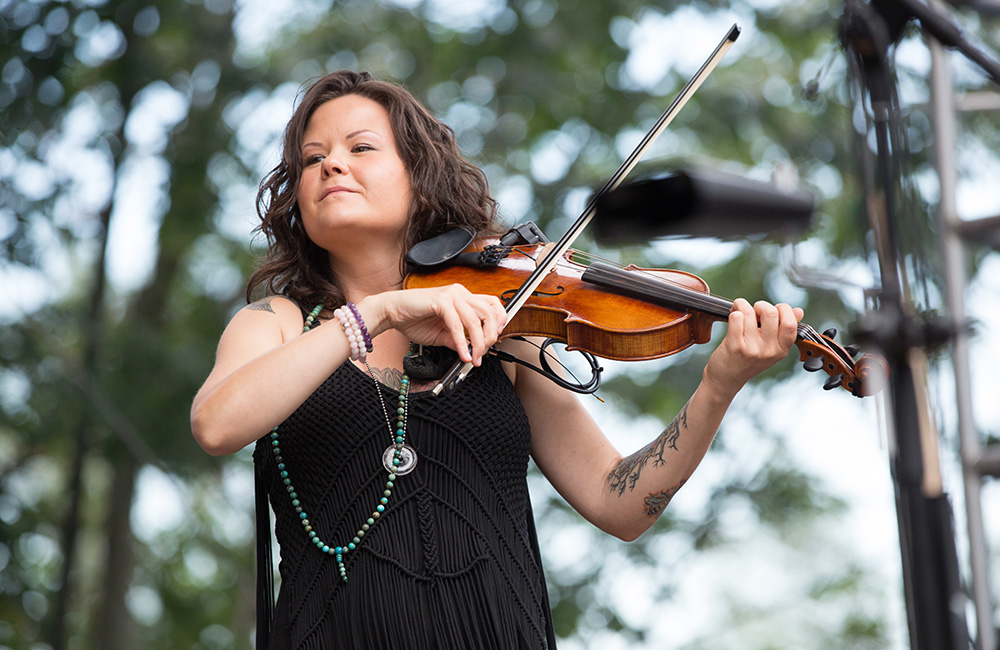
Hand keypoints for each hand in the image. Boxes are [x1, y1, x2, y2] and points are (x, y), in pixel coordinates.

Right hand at [360, 284, 506, 365]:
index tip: (495, 340)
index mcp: (463, 297)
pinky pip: (457, 324)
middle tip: (483, 354)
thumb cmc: (414, 320)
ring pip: (476, 319)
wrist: (392, 313)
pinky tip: (462, 354)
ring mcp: (451, 295)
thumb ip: (459, 340)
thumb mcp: (443, 335)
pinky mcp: (441, 301)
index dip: (500, 321)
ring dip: (478, 342)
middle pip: (489, 313)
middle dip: (490, 337)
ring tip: (474, 357)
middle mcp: (460, 293)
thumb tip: (473, 351)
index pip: (492, 304)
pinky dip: (462, 342)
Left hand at [703, 299, 802, 396]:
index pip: (790, 324)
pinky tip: (732, 317)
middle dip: (761, 305)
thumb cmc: (748, 359)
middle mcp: (769, 350)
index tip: (775, 308)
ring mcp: (752, 348)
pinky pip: (736, 317)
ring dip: (743, 306)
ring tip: (740, 312)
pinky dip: (733, 312)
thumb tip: (798, 311)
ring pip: (749, 312)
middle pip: (770, 313)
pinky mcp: (735, 346)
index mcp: (782, 350)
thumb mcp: (771, 348)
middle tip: (754, 310)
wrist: (727, 378)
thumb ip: (785, 329)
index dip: (784, 309)